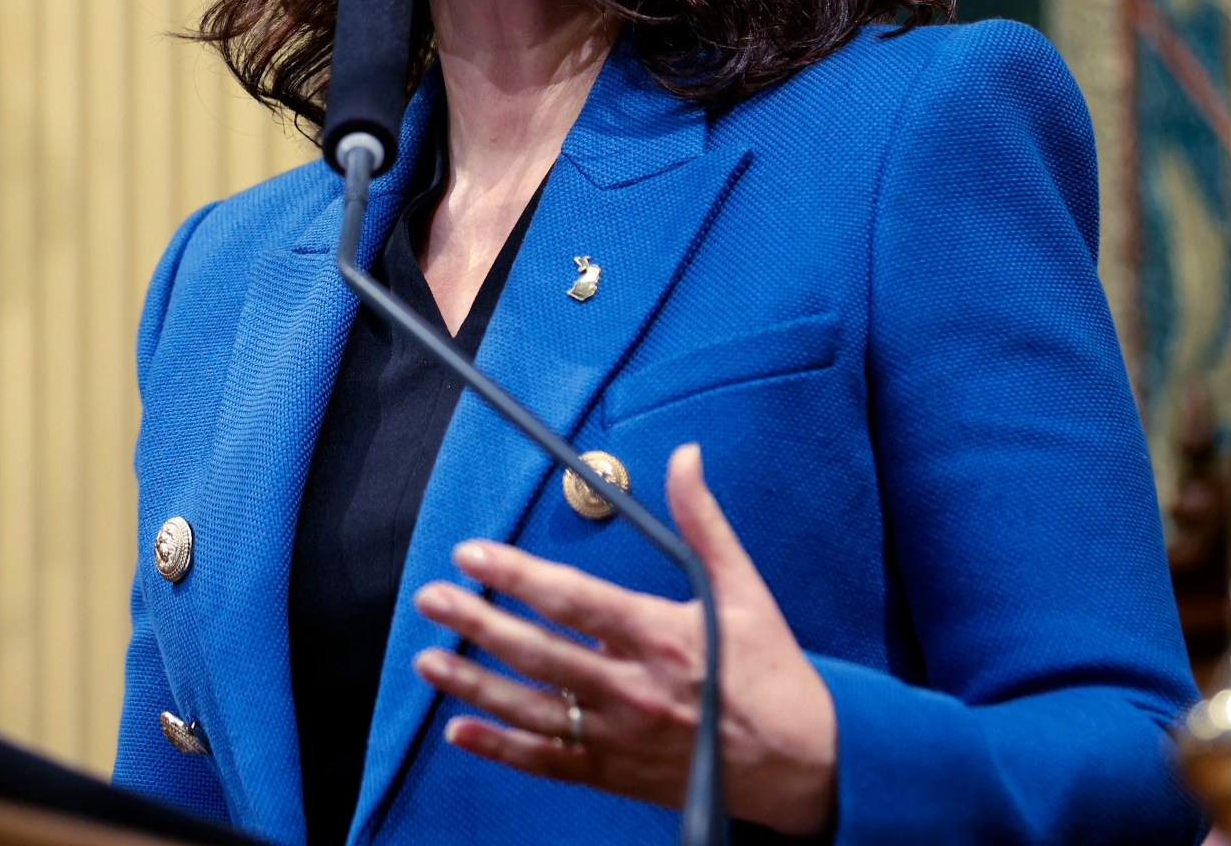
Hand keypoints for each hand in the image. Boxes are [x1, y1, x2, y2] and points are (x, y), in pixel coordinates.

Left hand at [411, 443, 838, 835]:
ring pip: (532, 709)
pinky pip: (548, 761)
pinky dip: (500, 750)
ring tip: (427, 659)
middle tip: (432, 598)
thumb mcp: (744, 589)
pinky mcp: (617, 774)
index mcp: (662, 637)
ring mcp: (621, 737)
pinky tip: (459, 731)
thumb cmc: (771, 671)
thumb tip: (686, 457)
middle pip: (539, 653)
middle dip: (478, 623)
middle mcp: (634, 689)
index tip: (473, 553)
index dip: (517, 574)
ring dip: (473, 685)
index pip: (574, 599)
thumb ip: (704, 522)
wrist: (804, 763)